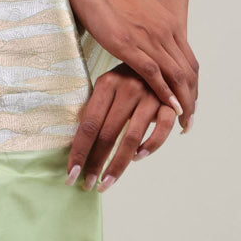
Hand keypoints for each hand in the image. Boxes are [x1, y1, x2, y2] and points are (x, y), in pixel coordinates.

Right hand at [58, 0, 198, 129]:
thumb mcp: (138, 12)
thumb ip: (149, 29)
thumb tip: (149, 43)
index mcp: (168, 23)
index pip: (190, 61)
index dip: (193, 86)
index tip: (191, 103)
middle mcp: (165, 31)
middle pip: (188, 72)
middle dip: (193, 99)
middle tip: (191, 121)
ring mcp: (148, 37)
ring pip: (177, 76)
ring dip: (184, 102)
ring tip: (184, 122)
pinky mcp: (128, 44)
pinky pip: (154, 73)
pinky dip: (165, 93)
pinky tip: (169, 108)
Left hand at [66, 65, 180, 190]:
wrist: (158, 56)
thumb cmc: (125, 79)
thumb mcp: (108, 86)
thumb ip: (96, 110)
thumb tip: (77, 147)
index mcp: (107, 83)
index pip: (88, 125)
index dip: (79, 151)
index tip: (70, 173)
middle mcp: (127, 88)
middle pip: (107, 134)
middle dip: (95, 163)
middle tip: (87, 184)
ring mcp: (150, 95)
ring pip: (131, 138)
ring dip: (118, 165)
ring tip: (106, 182)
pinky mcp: (170, 103)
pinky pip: (162, 130)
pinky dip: (151, 146)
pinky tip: (138, 157)